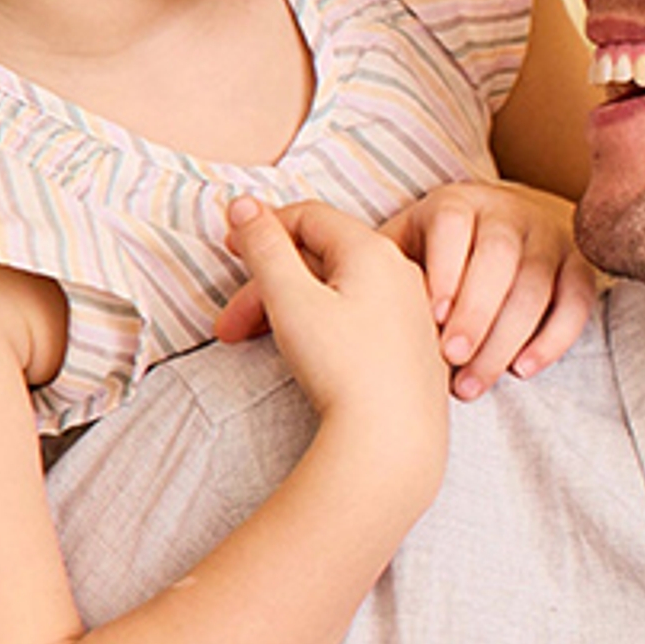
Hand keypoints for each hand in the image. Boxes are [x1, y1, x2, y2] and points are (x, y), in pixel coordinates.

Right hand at [211, 196, 447, 454]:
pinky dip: (324, 326)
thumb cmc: (342, 367)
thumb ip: (264, 246)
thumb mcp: (290, 299)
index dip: (262, 229)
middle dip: (266, 286)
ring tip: (253, 345)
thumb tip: (244, 203)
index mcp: (374, 250)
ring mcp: (414, 311)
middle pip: (320, 258)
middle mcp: (402, 272)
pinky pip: (362, 318)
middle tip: (228, 326)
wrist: (392, 441)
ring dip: (289, 309)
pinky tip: (304, 355)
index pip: (309, 217)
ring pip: (339, 291)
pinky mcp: (415, 347)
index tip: (230, 252)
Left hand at [385, 180, 600, 400]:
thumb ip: (379, 260)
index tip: (430, 318)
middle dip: (476, 312)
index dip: (445, 269)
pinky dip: (553, 339)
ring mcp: (549, 238)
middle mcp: (509, 212)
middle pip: (500, 256)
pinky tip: (522, 370)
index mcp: (458, 202)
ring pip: (537, 285)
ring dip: (506, 338)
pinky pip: (577, 302)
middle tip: (451, 360)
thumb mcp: (407, 243)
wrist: (507, 228)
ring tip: (474, 383)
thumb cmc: (439, 253)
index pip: (454, 224)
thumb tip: (331, 279)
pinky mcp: (579, 267)